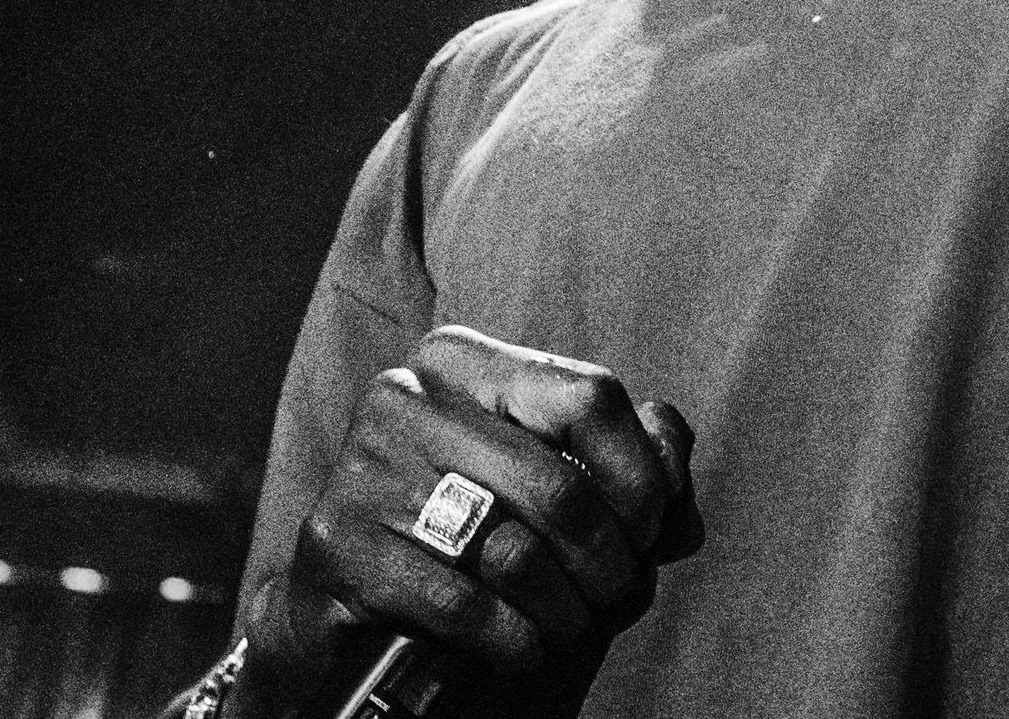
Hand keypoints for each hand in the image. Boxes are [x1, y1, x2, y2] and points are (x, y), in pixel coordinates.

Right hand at [242, 327, 700, 712]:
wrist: (346, 609)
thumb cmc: (471, 536)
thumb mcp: (556, 485)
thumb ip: (631, 457)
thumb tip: (669, 438)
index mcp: (465, 361)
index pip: (590, 397)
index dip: (642, 475)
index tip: (652, 529)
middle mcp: (406, 397)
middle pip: (560, 487)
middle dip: (611, 561)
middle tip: (618, 595)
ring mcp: (364, 470)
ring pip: (515, 552)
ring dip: (568, 610)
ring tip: (574, 625)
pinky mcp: (339, 549)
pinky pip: (464, 606)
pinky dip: (515, 640)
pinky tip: (523, 646)